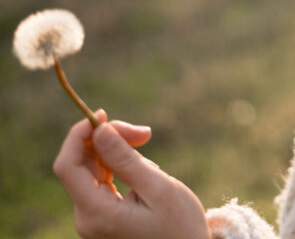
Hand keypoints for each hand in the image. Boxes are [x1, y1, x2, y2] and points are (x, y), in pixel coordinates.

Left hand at [53, 110, 210, 238]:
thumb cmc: (180, 226)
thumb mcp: (159, 188)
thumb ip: (126, 160)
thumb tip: (101, 129)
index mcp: (96, 213)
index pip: (67, 166)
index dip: (80, 135)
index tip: (104, 114)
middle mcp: (87, 217)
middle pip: (80, 165)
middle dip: (106, 140)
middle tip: (144, 132)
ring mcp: (93, 218)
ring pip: (91, 171)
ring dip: (114, 151)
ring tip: (146, 144)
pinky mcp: (103, 216)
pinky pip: (101, 182)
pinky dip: (117, 165)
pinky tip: (141, 165)